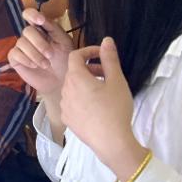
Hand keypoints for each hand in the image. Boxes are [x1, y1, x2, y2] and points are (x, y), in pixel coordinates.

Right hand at [8, 8, 73, 98]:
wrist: (60, 81)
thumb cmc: (64, 61)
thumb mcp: (64, 42)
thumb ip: (53, 28)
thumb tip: (42, 18)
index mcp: (41, 29)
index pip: (30, 15)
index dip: (32, 15)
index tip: (40, 21)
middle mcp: (30, 36)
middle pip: (27, 31)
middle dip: (40, 43)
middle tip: (50, 55)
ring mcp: (21, 47)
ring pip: (21, 43)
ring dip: (35, 55)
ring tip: (45, 64)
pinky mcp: (15, 58)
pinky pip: (15, 54)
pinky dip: (26, 60)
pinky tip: (34, 66)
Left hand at [60, 38, 144, 175]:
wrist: (110, 141)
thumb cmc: (115, 108)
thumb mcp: (116, 81)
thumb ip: (110, 59)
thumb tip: (106, 40)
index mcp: (76, 78)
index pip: (75, 55)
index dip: (88, 51)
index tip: (102, 54)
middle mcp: (65, 90)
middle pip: (74, 71)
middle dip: (89, 68)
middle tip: (107, 73)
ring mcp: (64, 105)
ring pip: (72, 87)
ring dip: (86, 83)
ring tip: (104, 90)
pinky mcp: (67, 118)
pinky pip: (72, 101)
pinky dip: (82, 97)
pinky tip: (97, 106)